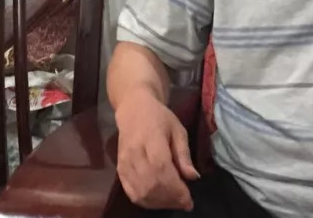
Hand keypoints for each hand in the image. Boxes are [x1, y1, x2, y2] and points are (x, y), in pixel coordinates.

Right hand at [114, 91, 200, 209]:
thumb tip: (193, 177)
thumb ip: (184, 154)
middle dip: (170, 199)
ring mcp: (124, 163)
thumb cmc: (159, 117)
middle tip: (185, 203)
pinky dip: (146, 201)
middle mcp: (135, 153)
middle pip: (151, 184)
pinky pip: (131, 192)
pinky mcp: (119, 170)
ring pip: (141, 192)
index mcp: (151, 139)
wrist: (133, 110)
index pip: (162, 170)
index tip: (189, 199)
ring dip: (160, 203)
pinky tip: (158, 201)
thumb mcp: (178, 130)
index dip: (176, 189)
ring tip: (174, 202)